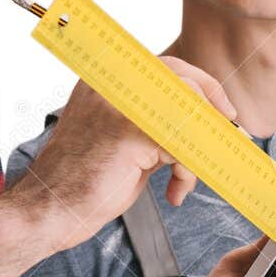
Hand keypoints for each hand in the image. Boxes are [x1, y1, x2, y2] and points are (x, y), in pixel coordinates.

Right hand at [12, 58, 236, 252]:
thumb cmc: (85, 182)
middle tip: (225, 139)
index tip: (223, 112)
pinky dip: (188, 171)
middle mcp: (110, 83)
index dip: (203, 86)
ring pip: (187, 112)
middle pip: (184, 81)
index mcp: (106, 80)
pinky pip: (182, 143)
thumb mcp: (124, 139)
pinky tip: (173, 192)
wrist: (50, 209)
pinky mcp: (128, 130)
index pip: (168, 66)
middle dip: (212, 113)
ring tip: (182, 180)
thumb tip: (205, 119)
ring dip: (196, 152)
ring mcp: (119, 104)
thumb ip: (158, 121)